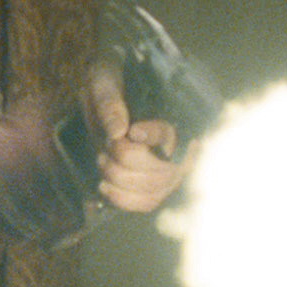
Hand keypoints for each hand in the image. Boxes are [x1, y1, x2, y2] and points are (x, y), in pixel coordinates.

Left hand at [86, 62, 197, 213]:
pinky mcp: (157, 186)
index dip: (155, 135)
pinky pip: (147, 203)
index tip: (133, 131)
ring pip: (154, 189)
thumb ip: (110, 103)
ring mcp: (172, 169)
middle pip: (164, 169)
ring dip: (120, 178)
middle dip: (126, 158)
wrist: (107, 97)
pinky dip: (123, 199)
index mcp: (176, 114)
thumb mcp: (105, 82)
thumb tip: (118, 132)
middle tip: (107, 144)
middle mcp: (183, 145)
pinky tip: (104, 185)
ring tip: (103, 160)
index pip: (178, 133)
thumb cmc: (111, 84)